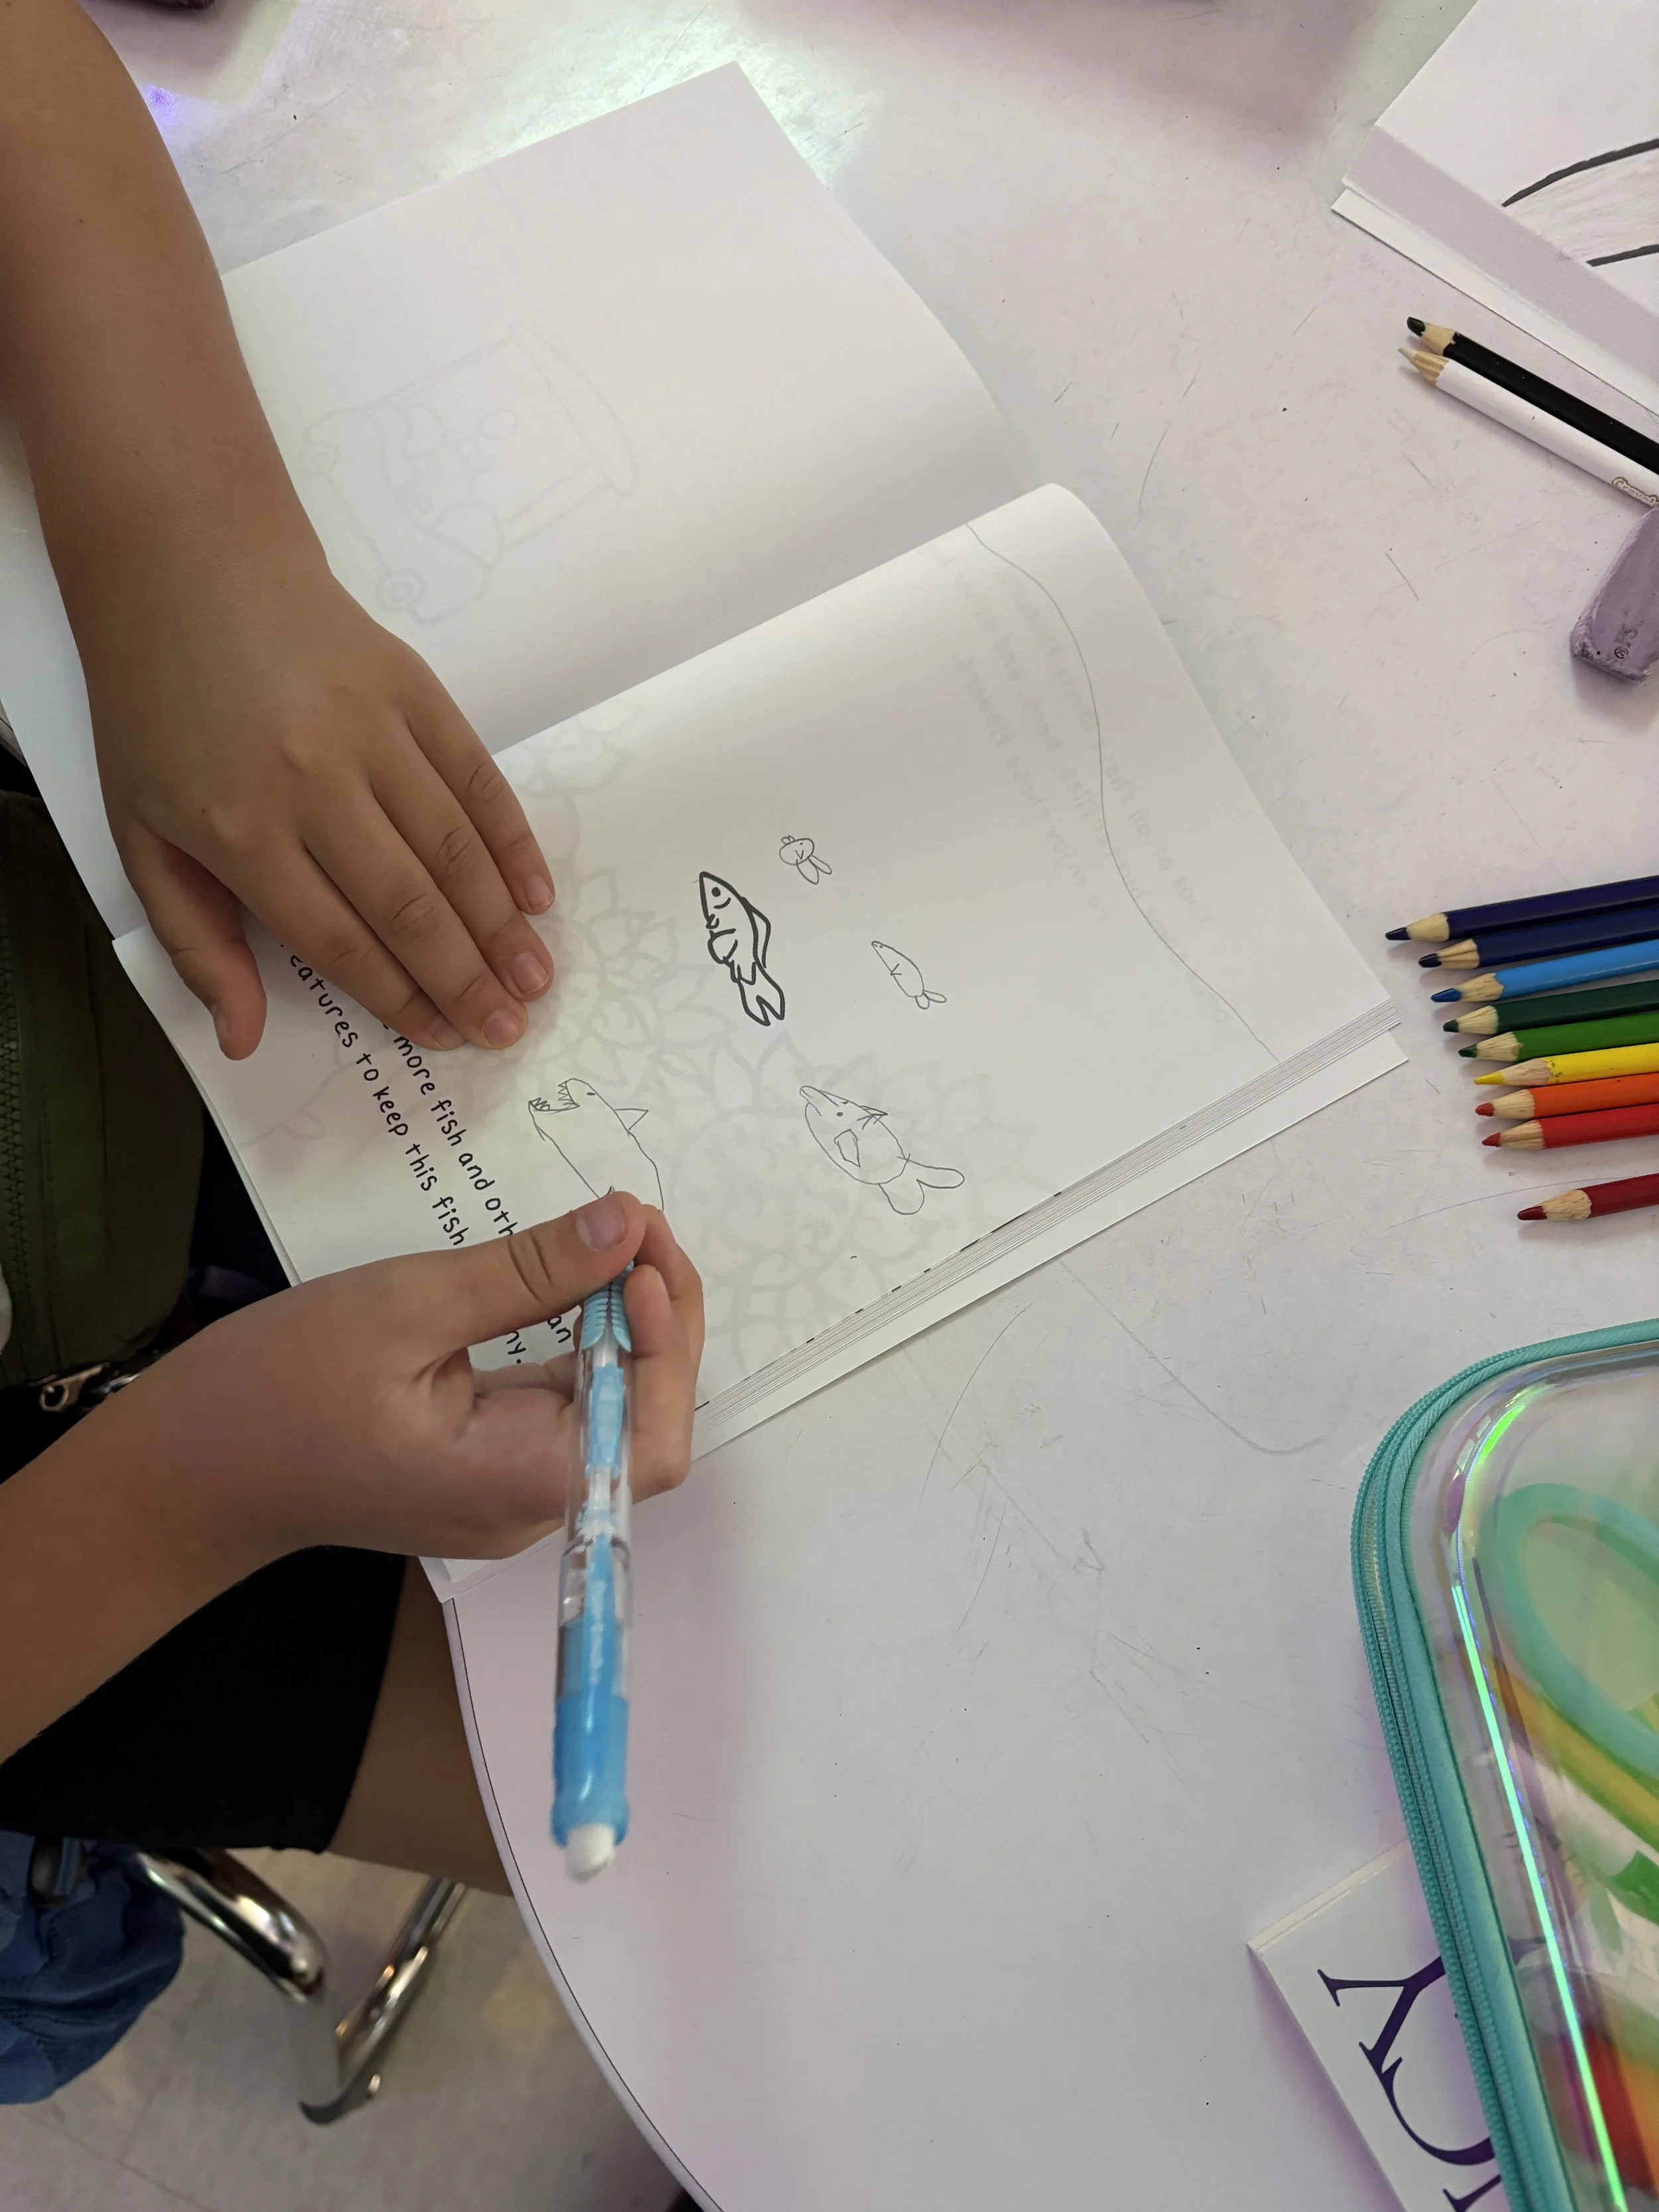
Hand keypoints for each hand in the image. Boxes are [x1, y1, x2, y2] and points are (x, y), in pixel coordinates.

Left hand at [84, 547, 556, 1060]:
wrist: (188, 569)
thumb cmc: (158, 713)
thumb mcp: (139, 836)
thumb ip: (194, 944)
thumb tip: (240, 1040)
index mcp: (241, 831)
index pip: (338, 939)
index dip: (398, 997)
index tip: (440, 1035)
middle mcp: (312, 784)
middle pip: (407, 905)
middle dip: (465, 978)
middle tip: (509, 1029)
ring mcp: (370, 732)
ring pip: (452, 849)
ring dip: (500, 924)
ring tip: (534, 979)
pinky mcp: (412, 690)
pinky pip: (476, 780)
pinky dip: (511, 842)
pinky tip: (534, 895)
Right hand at [100, 1194, 702, 1570]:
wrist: (190, 1468)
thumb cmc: (275, 1389)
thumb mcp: (405, 1306)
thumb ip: (528, 1273)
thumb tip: (626, 1226)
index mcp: (515, 1482)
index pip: (649, 1429)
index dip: (670, 1338)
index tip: (640, 1246)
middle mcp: (529, 1504)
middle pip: (645, 1422)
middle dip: (662, 1319)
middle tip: (635, 1224)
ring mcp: (510, 1491)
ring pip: (612, 1411)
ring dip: (629, 1323)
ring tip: (615, 1236)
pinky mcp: (489, 1467)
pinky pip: (566, 1408)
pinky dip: (586, 1341)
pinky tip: (575, 1281)